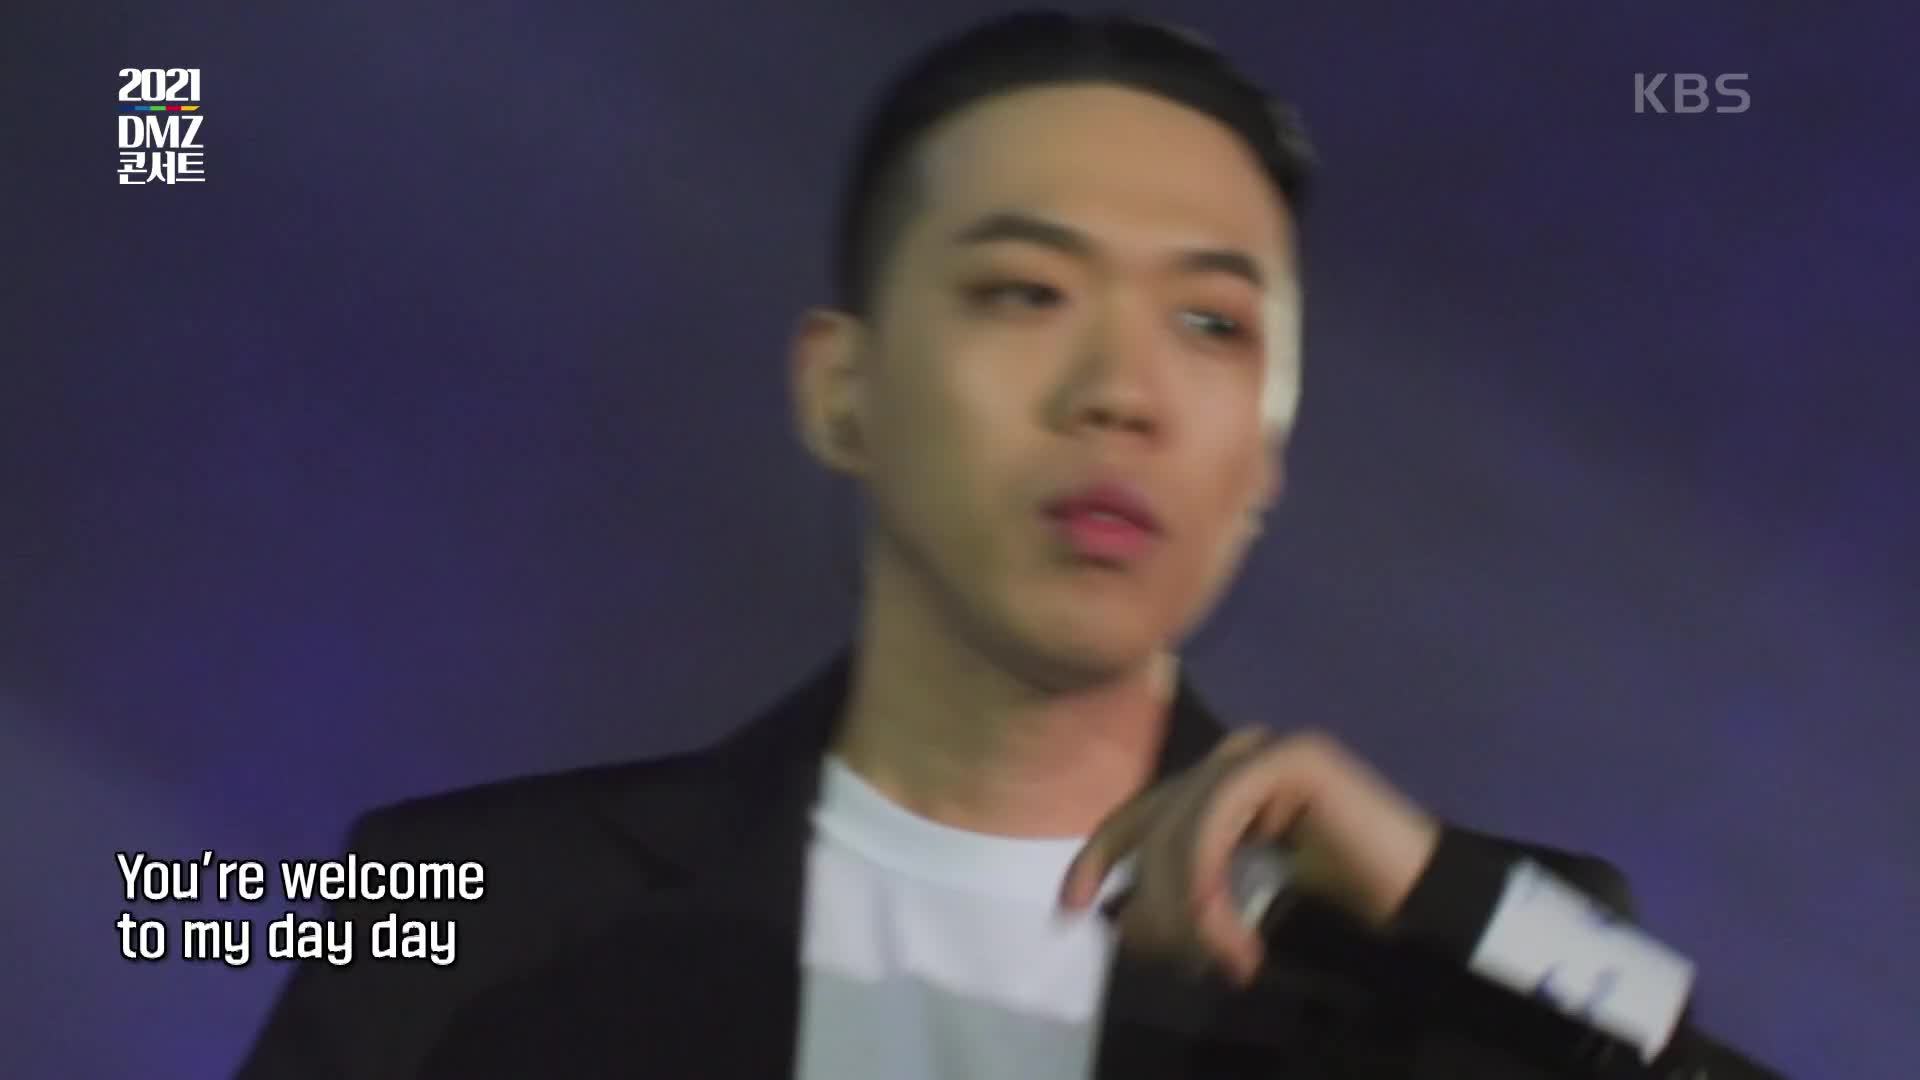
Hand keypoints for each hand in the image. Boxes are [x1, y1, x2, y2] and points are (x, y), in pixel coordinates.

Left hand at [1059, 728, 1440, 985]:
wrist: (1416, 891)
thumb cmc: (1333, 895)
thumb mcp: (1237, 890)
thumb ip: (1187, 887)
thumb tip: (1119, 918)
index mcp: (1216, 779)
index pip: (1139, 811)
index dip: (1099, 856)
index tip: (1071, 908)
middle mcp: (1232, 752)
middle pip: (1157, 823)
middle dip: (1155, 901)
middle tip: (1173, 961)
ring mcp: (1260, 747)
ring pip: (1184, 826)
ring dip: (1190, 907)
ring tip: (1217, 958)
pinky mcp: (1286, 758)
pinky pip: (1218, 822)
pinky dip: (1212, 884)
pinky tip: (1229, 934)